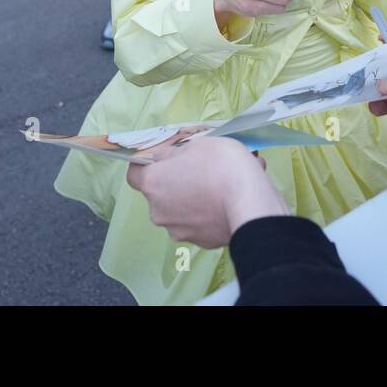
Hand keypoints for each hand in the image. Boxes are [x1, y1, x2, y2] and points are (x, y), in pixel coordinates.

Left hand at [127, 137, 287, 248]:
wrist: (251, 205)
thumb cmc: (222, 167)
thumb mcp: (198, 144)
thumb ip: (175, 152)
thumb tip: (168, 158)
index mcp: (153, 184)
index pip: (134, 173)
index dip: (146, 163)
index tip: (163, 157)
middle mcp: (159, 212)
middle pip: (162, 192)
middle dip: (180, 180)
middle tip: (203, 167)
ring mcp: (179, 230)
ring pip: (184, 208)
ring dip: (199, 196)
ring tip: (227, 182)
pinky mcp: (202, 242)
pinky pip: (203, 222)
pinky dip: (213, 212)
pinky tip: (234, 198)